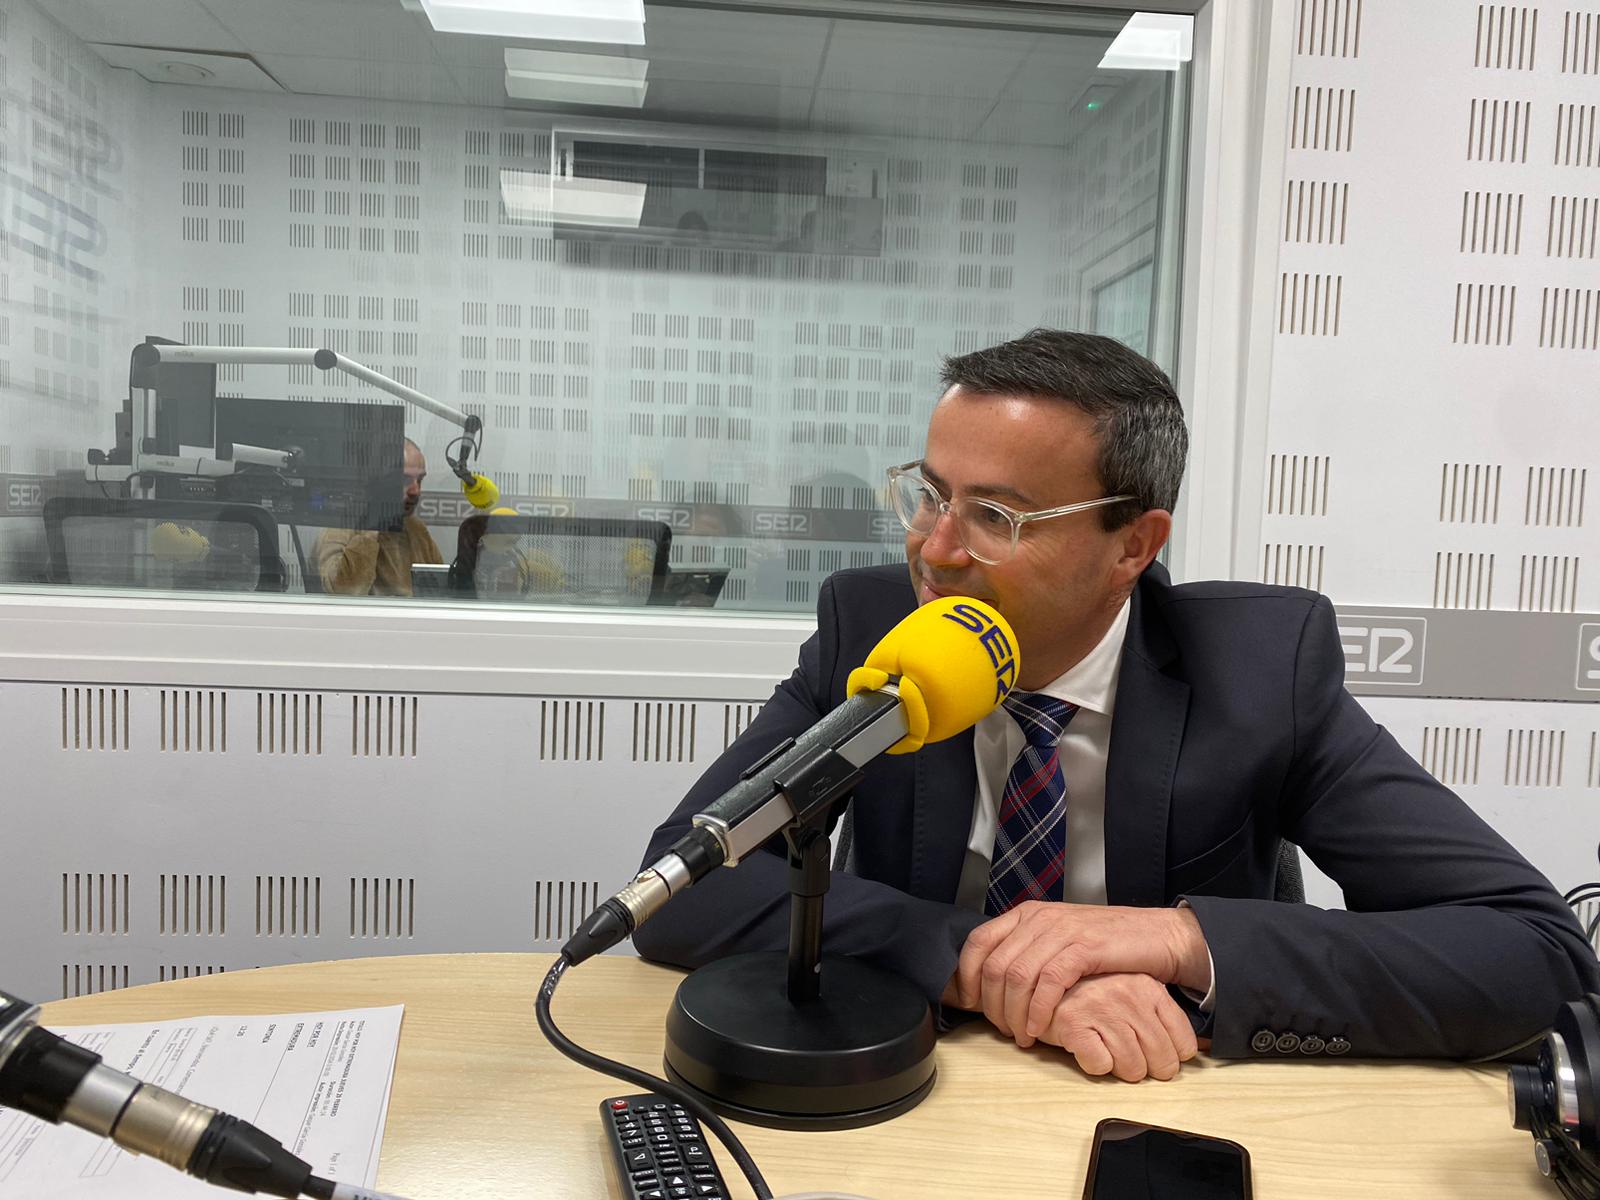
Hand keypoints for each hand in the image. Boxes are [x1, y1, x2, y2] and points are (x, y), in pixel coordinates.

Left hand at [950, 902, 1210, 1043]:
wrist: (1158, 938)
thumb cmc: (1109, 947)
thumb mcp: (1060, 943)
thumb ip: (1030, 955)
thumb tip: (993, 986)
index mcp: (1028, 914)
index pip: (978, 942)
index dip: (966, 976)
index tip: (970, 1006)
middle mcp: (1039, 918)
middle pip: (994, 965)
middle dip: (992, 1005)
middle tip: (1004, 1030)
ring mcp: (1062, 930)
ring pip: (1017, 975)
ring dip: (1014, 1013)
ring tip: (1023, 1035)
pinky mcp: (1084, 947)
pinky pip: (1048, 981)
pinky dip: (1038, 1009)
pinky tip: (1040, 1028)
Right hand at [1038, 973, 1198, 1081]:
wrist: (1041, 976)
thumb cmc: (1088, 990)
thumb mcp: (1132, 991)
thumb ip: (1161, 1016)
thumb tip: (1200, 1051)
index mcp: (1148, 987)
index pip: (1185, 1045)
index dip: (1169, 1059)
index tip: (1153, 1055)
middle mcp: (1128, 995)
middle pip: (1162, 1064)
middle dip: (1146, 1069)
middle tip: (1126, 1055)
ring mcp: (1101, 1008)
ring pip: (1132, 1069)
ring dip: (1118, 1068)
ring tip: (1104, 1048)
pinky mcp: (1073, 1024)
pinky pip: (1100, 1067)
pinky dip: (1093, 1064)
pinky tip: (1086, 1046)